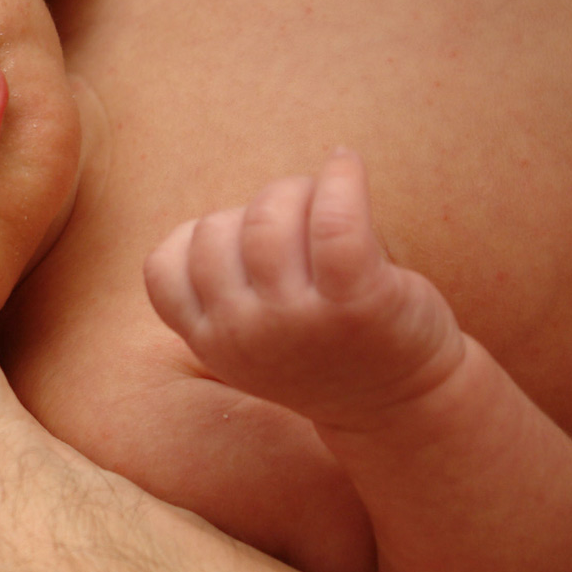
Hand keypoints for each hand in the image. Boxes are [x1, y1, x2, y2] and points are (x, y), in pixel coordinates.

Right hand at [144, 150, 462, 430]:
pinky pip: (335, 217)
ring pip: (268, 218)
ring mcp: (298, 321)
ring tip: (326, 203)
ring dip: (296, 192)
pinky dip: (341, 178)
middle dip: (254, 211)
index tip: (243, 246)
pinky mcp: (356, 302)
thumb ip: (223, 289)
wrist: (409, 407)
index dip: (197, 238)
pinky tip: (346, 164)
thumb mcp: (251, 336)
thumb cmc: (324, 349)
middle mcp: (245, 336)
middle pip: (215, 231)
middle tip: (299, 226)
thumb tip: (219, 217)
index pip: (162, 268)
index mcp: (211, 344)